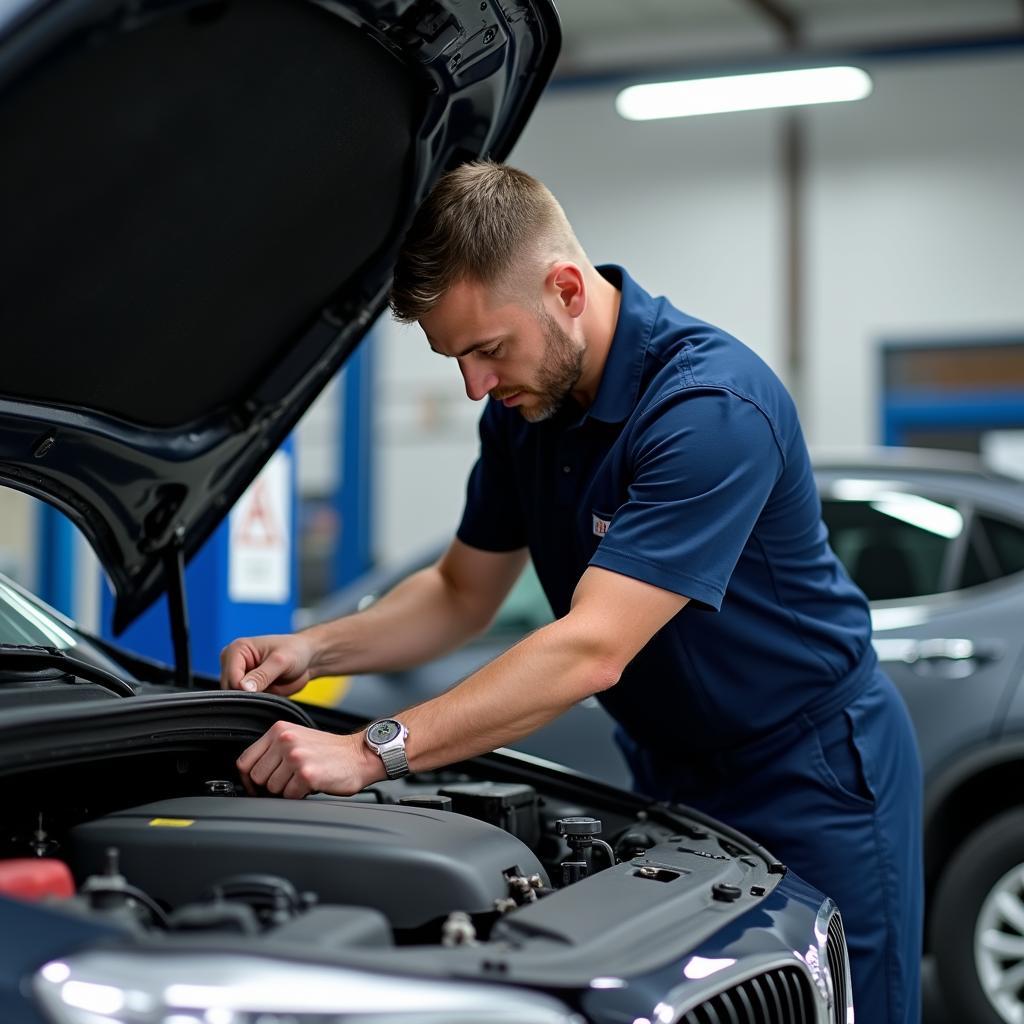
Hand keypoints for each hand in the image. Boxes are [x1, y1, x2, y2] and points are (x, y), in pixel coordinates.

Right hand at [220, 633, 316, 695]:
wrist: (306, 659)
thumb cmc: (295, 651)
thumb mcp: (281, 661)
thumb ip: (262, 675)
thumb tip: (243, 688)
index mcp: (237, 649)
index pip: (231, 676)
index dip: (244, 688)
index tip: (263, 688)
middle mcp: (233, 662)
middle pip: (229, 688)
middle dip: (247, 694)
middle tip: (269, 688)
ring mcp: (239, 675)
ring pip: (235, 697)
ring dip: (251, 698)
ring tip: (270, 688)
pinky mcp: (245, 687)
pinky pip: (244, 701)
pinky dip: (255, 701)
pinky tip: (268, 693)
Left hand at [236, 722, 381, 798]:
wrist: (360, 755)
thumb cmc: (330, 751)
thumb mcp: (298, 739)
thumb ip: (273, 750)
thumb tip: (249, 775)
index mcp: (279, 730)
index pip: (245, 761)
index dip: (248, 779)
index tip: (256, 786)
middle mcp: (285, 740)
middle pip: (257, 777)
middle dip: (270, 786)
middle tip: (289, 782)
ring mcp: (296, 757)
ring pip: (272, 789)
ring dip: (286, 790)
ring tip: (302, 780)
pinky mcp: (306, 774)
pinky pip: (289, 796)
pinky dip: (299, 796)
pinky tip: (311, 785)